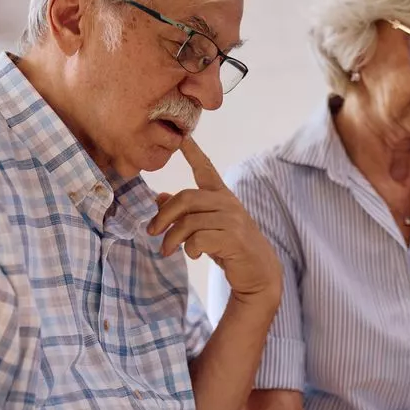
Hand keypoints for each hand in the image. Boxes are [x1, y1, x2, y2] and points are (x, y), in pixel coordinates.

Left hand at [147, 136, 280, 300]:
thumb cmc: (230, 247)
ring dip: (172, 239)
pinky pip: (199, 239)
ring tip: (166, 250)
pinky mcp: (234, 239)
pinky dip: (190, 249)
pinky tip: (194, 255)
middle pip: (186, 198)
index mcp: (222, 196)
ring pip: (189, 222)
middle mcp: (228, 203)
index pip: (205, 168)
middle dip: (163, 216)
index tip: (182, 137)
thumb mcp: (207, 226)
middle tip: (151, 232)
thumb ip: (186, 212)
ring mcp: (233, 220)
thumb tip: (159, 197)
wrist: (258, 273)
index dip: (193, 152)